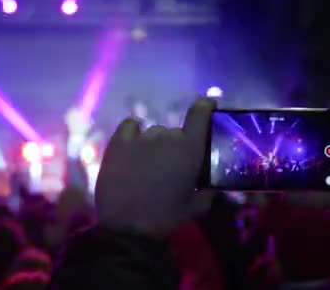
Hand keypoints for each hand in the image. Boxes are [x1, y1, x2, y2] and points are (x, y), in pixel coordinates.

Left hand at [95, 98, 215, 237]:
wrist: (127, 227)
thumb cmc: (166, 217)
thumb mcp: (196, 207)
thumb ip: (207, 191)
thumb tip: (211, 187)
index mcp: (190, 149)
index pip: (200, 114)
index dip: (206, 105)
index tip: (209, 103)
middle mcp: (167, 137)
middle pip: (175, 132)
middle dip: (176, 145)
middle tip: (170, 166)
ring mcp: (140, 138)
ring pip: (153, 132)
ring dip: (155, 144)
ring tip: (148, 164)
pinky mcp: (118, 143)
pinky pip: (129, 126)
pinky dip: (134, 132)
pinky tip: (133, 145)